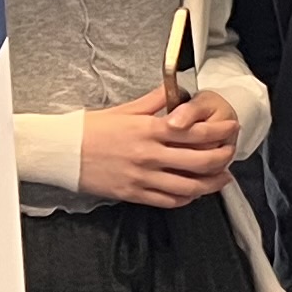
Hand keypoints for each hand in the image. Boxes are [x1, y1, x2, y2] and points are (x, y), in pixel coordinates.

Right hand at [78, 81, 238, 205]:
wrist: (61, 152)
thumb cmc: (89, 129)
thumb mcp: (124, 109)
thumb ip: (154, 101)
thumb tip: (175, 90)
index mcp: (149, 130)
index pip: (196, 132)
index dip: (220, 131)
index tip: (231, 128)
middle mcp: (149, 155)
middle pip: (200, 160)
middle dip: (223, 158)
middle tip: (231, 154)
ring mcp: (142, 177)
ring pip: (188, 185)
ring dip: (211, 183)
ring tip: (221, 178)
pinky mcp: (133, 194)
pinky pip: (167, 201)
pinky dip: (186, 198)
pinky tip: (193, 193)